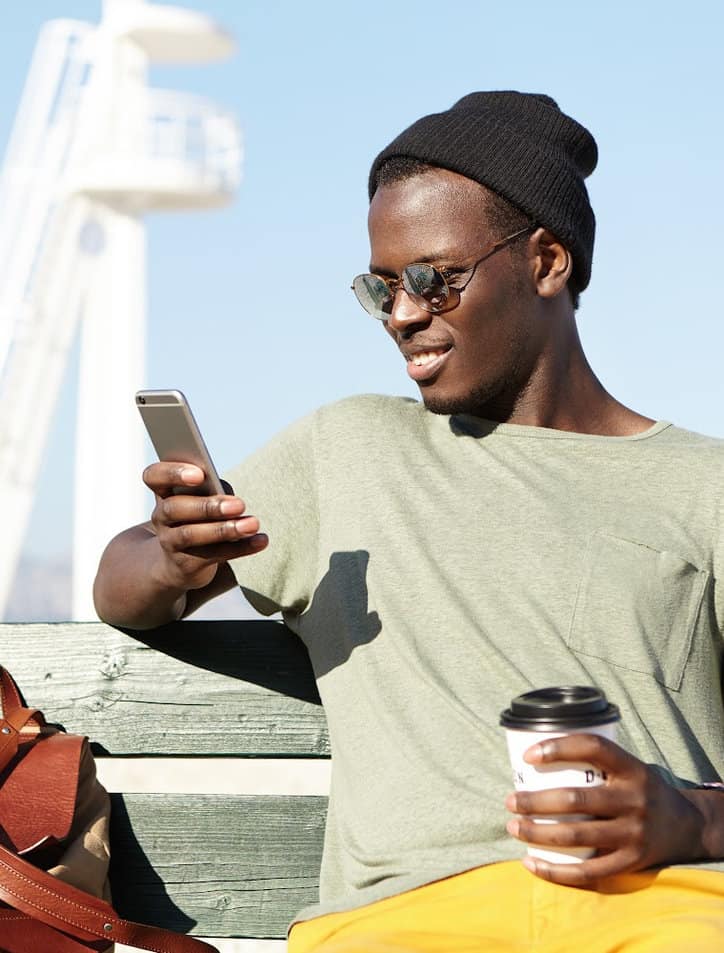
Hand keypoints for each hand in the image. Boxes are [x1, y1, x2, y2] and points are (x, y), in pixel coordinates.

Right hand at [144, 461, 267, 591]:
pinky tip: (261, 540)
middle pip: (174, 508)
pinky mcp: (186, 565)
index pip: (153, 476)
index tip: (199, 474)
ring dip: (225, 529)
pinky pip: (214, 555)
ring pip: (191, 535)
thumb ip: (213, 491)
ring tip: (252, 524)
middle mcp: (161, 516)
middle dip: (207, 506)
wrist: (179, 563)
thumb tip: (230, 498)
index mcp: (163, 492)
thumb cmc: (196, 518)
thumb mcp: (201, 499)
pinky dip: (241, 548)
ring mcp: (170, 542)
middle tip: (239, 504)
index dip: (172, 473)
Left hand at [504, 733, 706, 885]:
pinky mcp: (631, 863)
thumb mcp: (628, 766)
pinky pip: (587, 871)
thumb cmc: (639, 789)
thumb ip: (593, 763)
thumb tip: (533, 757)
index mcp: (632, 768)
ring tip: (514, 827)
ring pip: (576, 835)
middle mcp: (634, 799)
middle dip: (535, 801)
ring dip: (538, 832)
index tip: (528, 755)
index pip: (593, 748)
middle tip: (510, 801)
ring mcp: (633, 833)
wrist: (685, 826)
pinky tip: (531, 863)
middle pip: (576, 799)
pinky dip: (555, 870)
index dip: (559, 747)